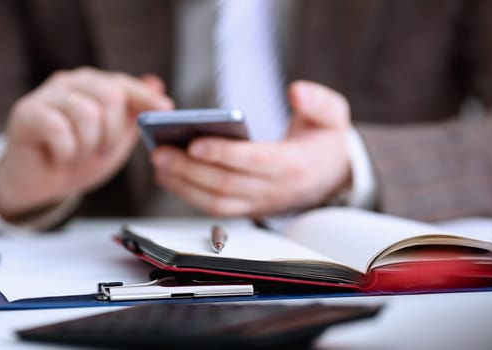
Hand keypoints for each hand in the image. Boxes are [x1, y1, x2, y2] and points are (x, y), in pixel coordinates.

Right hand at [0, 67, 173, 218]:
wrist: (41, 183)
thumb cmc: (79, 157)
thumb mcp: (115, 140)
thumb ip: (134, 115)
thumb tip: (156, 84)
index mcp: (95, 85)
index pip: (125, 84)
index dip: (146, 97)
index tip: (166, 109)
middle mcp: (72, 82)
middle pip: (111, 96)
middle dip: (113, 133)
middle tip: (101, 150)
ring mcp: (48, 94)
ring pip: (87, 113)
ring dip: (88, 146)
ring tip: (78, 154)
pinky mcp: (27, 112)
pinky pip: (59, 129)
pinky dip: (66, 152)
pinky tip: (59, 157)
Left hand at [150, 80, 350, 216]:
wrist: (332, 178)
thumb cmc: (325, 142)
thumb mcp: (333, 116)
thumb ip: (317, 102)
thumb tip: (295, 91)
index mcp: (294, 165)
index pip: (254, 161)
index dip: (224, 153)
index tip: (195, 142)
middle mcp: (275, 190)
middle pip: (226, 184)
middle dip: (190, 169)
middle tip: (161, 152)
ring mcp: (259, 204)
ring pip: (216, 202)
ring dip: (183, 185)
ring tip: (159, 162)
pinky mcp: (248, 210)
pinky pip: (215, 207)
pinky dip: (188, 194)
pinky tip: (168, 176)